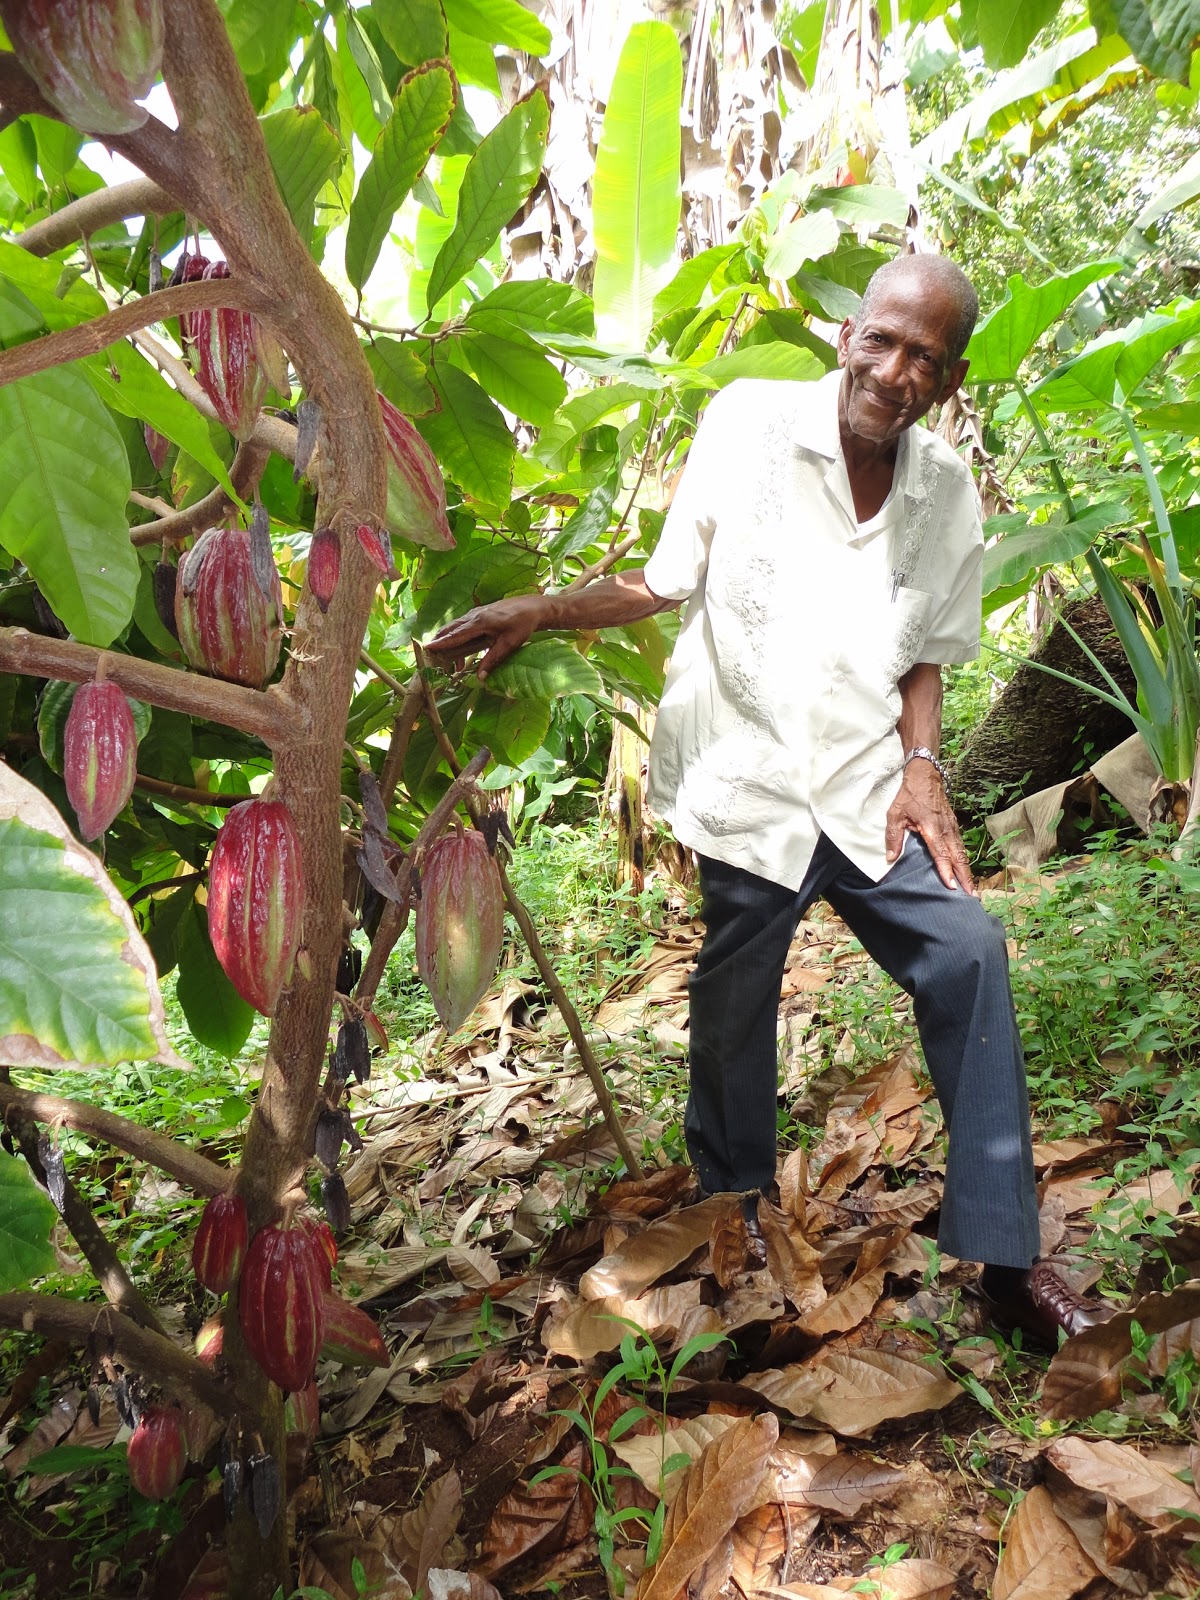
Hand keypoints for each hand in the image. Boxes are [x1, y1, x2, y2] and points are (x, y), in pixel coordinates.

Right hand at [423, 594, 547, 680]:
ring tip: (442, 655)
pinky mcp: (480, 613)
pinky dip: (457, 636)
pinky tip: (459, 649)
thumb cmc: (523, 624)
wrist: (532, 607)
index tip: (427, 648)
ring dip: (447, 639)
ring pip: (456, 626)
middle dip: (439, 641)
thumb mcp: (509, 644)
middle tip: (429, 654)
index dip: (441, 643)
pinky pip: (463, 625)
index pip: (456, 634)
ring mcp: (477, 613)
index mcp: (480, 622)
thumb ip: (493, 660)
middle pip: (451, 628)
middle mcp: (474, 615)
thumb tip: (480, 679)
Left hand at [885, 760, 975, 894]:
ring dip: (967, 871)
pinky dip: (965, 860)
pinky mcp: (954, 826)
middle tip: (971, 896)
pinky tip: (966, 871)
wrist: (925, 775)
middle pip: (958, 857)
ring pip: (962, 853)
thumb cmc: (909, 796)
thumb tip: (891, 858)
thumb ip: (893, 837)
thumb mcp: (895, 814)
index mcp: (931, 828)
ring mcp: (952, 827)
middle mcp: (946, 829)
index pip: (940, 853)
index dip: (945, 870)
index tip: (951, 886)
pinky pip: (961, 846)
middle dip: (965, 877)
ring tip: (972, 889)